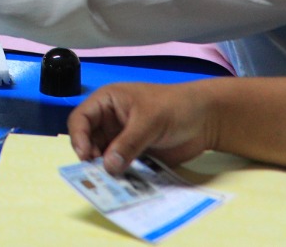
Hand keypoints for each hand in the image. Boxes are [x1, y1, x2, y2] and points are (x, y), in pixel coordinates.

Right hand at [68, 82, 217, 175]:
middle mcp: (110, 121)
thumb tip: (108, 166)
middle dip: (92, 157)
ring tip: (112, 181)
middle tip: (99, 174)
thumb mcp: (149, 120)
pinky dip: (121, 175)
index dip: (78, 136)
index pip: (81, 119)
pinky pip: (122, 166)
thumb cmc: (175, 107)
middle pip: (89, 141)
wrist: (206, 119)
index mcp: (106, 102)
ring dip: (106, 169)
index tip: (86, 156)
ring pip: (104, 156)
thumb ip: (128, 143)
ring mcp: (122, 139)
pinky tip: (125, 183)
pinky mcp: (135, 154)